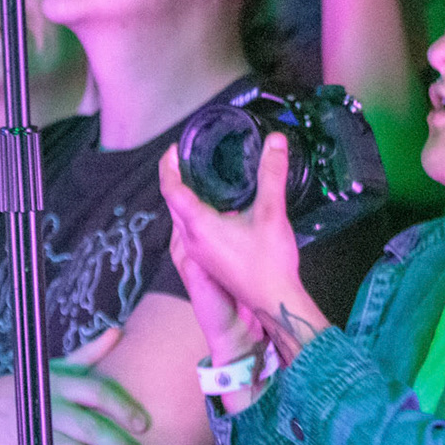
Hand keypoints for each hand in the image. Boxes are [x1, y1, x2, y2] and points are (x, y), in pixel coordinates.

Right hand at [0, 325, 151, 444]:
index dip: (123, 408)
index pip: (98, 391)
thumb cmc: (22, 388)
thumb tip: (118, 332)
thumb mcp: (52, 367)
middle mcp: (48, 404)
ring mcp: (34, 430)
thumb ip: (88, 354)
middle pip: (91, 427)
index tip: (144, 424)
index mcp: (59, 382)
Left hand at [159, 136, 326, 362]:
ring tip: (199, 176)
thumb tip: (275, 140)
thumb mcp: (271, 213)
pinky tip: (216, 207)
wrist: (275, 304)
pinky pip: (192, 230)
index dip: (168, 166)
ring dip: (185, 196)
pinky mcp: (209, 261)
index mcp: (199, 226)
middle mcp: (192, 240)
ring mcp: (199, 254)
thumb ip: (272, 174)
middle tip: (186, 156)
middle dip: (176, 177)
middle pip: (173, 203)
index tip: (174, 148)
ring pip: (182, 218)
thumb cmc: (269, 264)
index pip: (171, 190)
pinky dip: (195, 212)